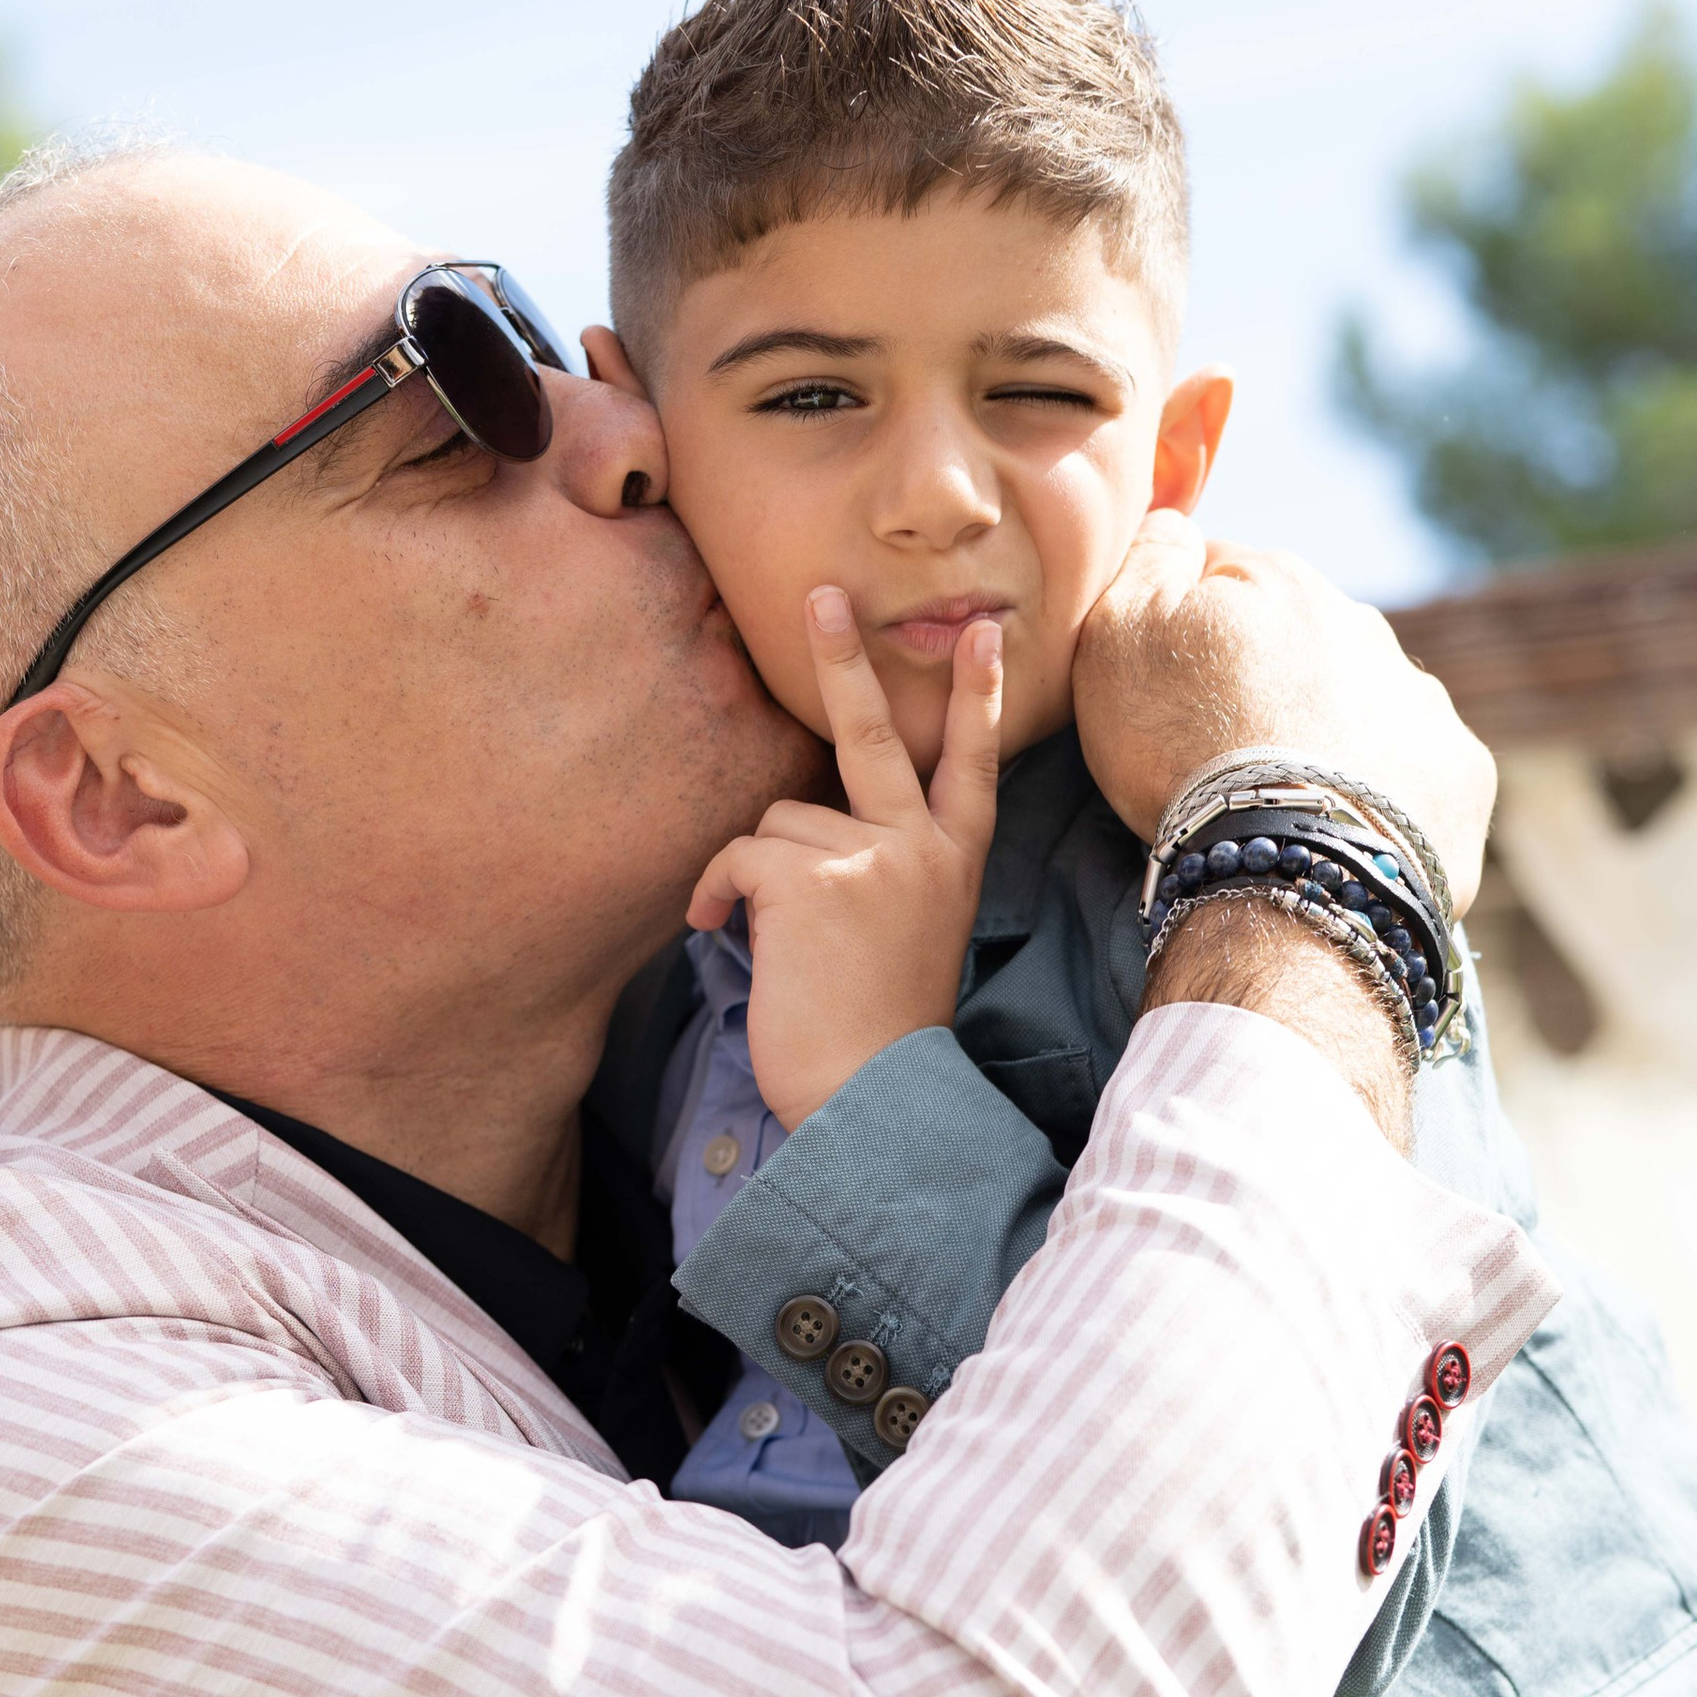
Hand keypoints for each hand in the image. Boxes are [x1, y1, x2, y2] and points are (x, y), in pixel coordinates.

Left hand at [687, 590, 1001, 1129]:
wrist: (871, 1101)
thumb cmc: (878, 1030)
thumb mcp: (908, 931)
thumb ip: (885, 865)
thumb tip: (801, 820)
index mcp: (953, 860)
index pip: (971, 762)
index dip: (976, 696)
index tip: (983, 634)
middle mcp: (921, 848)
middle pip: (876, 733)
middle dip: (844, 658)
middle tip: (820, 595)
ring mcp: (871, 858)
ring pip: (778, 819)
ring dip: (755, 873)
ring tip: (773, 939)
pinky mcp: (811, 880)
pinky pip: (737, 853)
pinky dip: (713, 891)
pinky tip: (717, 930)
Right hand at [1075, 520, 1493, 915]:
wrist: (1293, 869)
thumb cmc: (1186, 750)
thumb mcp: (1118, 636)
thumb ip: (1146, 559)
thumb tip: (1176, 522)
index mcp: (1278, 581)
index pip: (1220, 576)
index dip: (1183, 629)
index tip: (1164, 689)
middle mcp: (1362, 623)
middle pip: (1297, 640)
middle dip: (1264, 680)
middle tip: (1220, 754)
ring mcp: (1421, 697)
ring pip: (1361, 700)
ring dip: (1327, 731)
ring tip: (1285, 798)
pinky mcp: (1463, 771)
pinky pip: (1414, 768)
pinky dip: (1381, 788)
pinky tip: (1344, 826)